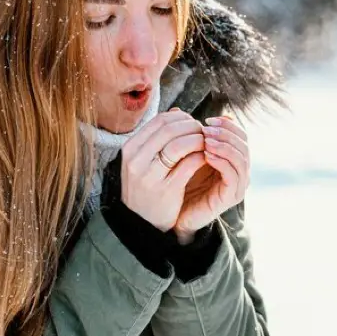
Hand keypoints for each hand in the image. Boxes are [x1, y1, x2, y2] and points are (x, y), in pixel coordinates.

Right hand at [120, 109, 207, 231]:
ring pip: (179, 145)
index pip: (159, 121)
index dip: (181, 118)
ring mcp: (150, 176)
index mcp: (130, 149)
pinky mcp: (166, 190)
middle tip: (204, 132)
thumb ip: (157, 137)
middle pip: (170, 129)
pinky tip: (206, 159)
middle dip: (192, 127)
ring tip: (206, 144)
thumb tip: (177, 111)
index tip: (192, 123)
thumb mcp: (142, 161)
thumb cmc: (145, 187)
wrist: (141, 223)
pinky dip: (201, 157)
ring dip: (198, 140)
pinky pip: (189, 165)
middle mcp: (136, 161)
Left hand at [174, 114, 249, 240]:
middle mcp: (239, 170)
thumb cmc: (180, 181)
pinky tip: (207, 155)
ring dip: (225, 145)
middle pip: (244, 144)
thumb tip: (176, 109)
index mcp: (232, 158)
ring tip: (206, 139)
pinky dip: (223, 161)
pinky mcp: (231, 196)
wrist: (176, 213)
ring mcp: (237, 184)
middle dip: (226, 133)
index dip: (227, 124)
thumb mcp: (183, 153)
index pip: (240, 135)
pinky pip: (234, 175)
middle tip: (207, 127)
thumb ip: (185, 135)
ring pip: (242, 158)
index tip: (207, 119)